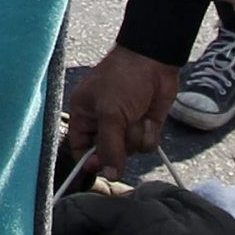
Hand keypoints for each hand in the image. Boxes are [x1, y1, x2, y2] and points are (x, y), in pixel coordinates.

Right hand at [62, 47, 182, 175]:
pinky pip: (146, 146)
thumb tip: (110, 174)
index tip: (101, 165)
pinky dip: (149, 134)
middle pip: (107, 154)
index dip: (90, 160)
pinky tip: (149, 118)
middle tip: (122, 127)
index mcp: (84, 116)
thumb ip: (109, 147)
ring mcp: (125, 125)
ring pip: (129, 152)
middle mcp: (103, 123)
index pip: (80, 148)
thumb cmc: (123, 79)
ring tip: (137, 117)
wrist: (154, 60)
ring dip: (136, 137)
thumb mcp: (110, 113)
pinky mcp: (144, 126)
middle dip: (119, 144)